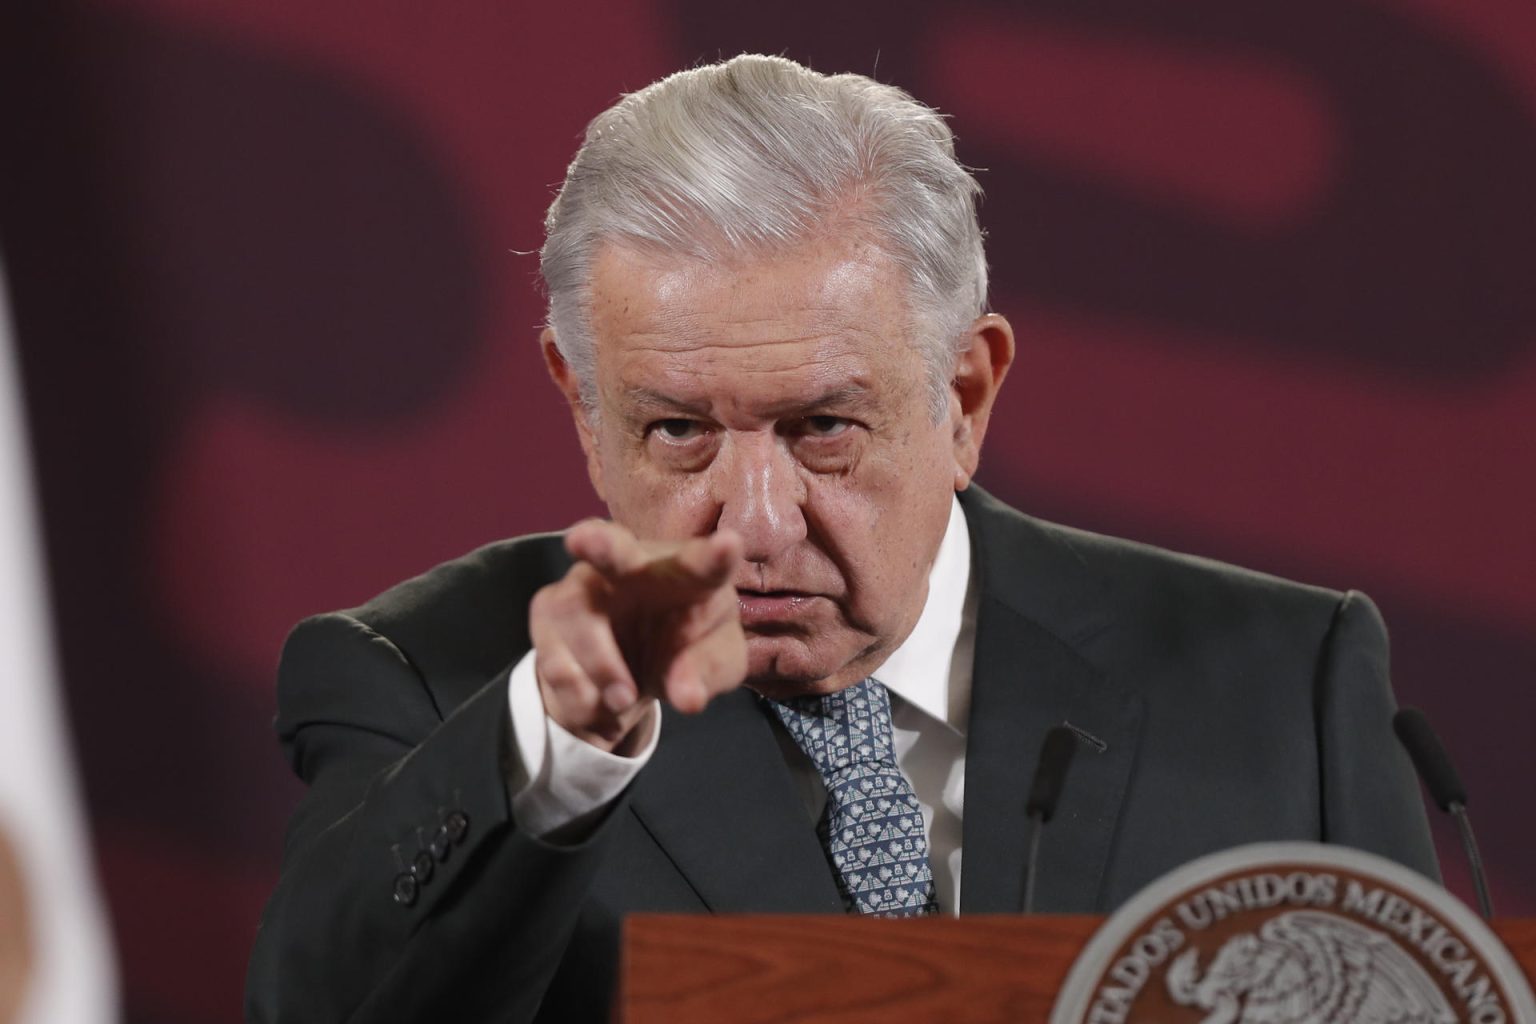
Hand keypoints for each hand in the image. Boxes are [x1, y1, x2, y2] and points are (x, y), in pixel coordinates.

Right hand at [528, 520, 746, 753]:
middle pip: (613, 546)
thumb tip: (687, 697)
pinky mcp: (549, 609)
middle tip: (582, 540)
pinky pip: (552, 655)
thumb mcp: (712, 666)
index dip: (716, 555)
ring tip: (624, 700)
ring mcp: (585, 583)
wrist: (634, 670)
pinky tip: (602, 705)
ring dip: (599, 666)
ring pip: (575, 615)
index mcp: (689, 573)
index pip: (705, 563)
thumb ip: (706, 674)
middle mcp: (633, 564)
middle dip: (598, 544)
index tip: (728, 545)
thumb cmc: (685, 650)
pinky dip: (579, 694)